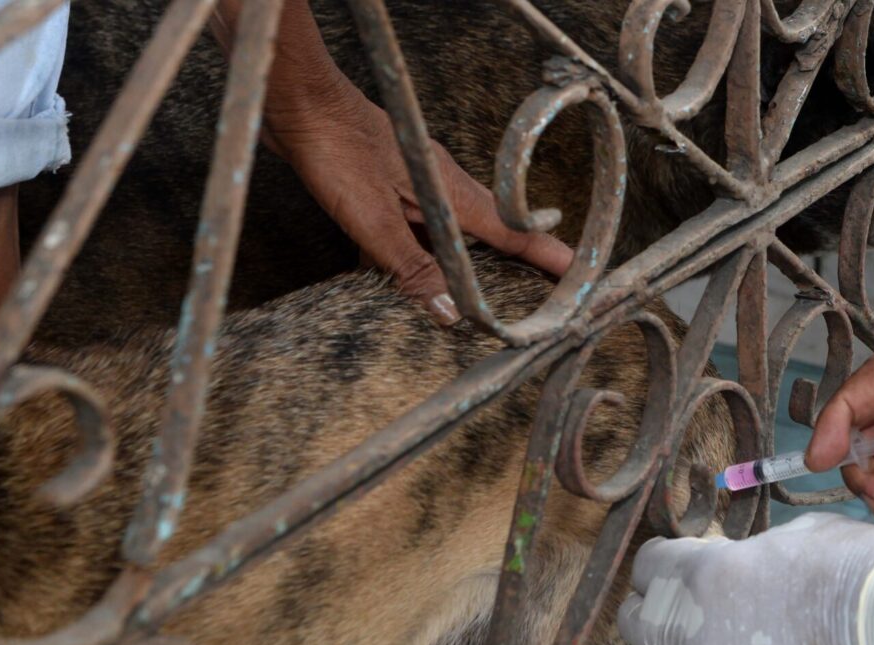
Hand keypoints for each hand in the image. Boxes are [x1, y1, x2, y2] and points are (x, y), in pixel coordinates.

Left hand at [213, 0, 573, 324]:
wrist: (299, 101)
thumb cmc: (337, 152)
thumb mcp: (373, 222)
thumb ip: (412, 268)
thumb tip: (451, 313)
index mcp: (453, 196)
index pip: (513, 234)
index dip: (546, 257)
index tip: (575, 276)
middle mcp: (445, 186)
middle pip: (495, 231)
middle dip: (521, 259)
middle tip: (544, 288)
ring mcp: (420, 181)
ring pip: (456, 228)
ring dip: (469, 256)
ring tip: (483, 289)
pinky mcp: (392, 180)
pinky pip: (422, 221)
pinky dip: (424, 245)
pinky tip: (406, 264)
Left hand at [618, 513, 873, 644]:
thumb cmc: (857, 570)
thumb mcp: (798, 535)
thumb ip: (752, 553)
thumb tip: (745, 561)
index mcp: (704, 577)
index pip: (647, 568)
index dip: (661, 560)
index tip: (677, 557)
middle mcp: (698, 634)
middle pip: (641, 623)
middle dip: (656, 608)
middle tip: (691, 595)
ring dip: (703, 638)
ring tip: (753, 621)